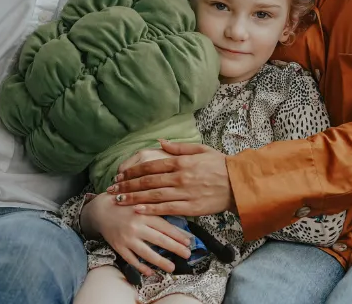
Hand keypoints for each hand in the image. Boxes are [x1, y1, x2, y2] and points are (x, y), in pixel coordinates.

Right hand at [82, 193, 193, 275]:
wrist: (101, 210)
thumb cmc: (125, 205)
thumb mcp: (141, 203)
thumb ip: (156, 210)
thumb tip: (176, 220)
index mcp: (144, 213)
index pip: (165, 226)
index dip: (178, 235)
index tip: (188, 242)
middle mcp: (136, 226)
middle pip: (159, 240)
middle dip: (175, 248)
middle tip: (187, 255)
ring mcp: (127, 238)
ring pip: (146, 252)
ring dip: (160, 261)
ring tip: (172, 267)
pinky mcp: (118, 246)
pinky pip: (131, 259)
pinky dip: (140, 266)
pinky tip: (150, 272)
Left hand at [108, 140, 233, 216]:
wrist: (238, 184)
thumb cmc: (220, 165)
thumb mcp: (201, 150)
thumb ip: (179, 147)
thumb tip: (160, 142)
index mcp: (181, 162)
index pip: (150, 166)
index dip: (132, 171)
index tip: (120, 175)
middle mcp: (179, 177)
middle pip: (147, 181)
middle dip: (127, 185)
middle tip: (112, 189)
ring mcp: (184, 193)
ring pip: (153, 196)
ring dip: (133, 198)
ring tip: (118, 200)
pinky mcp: (190, 207)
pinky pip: (166, 208)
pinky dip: (150, 209)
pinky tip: (137, 210)